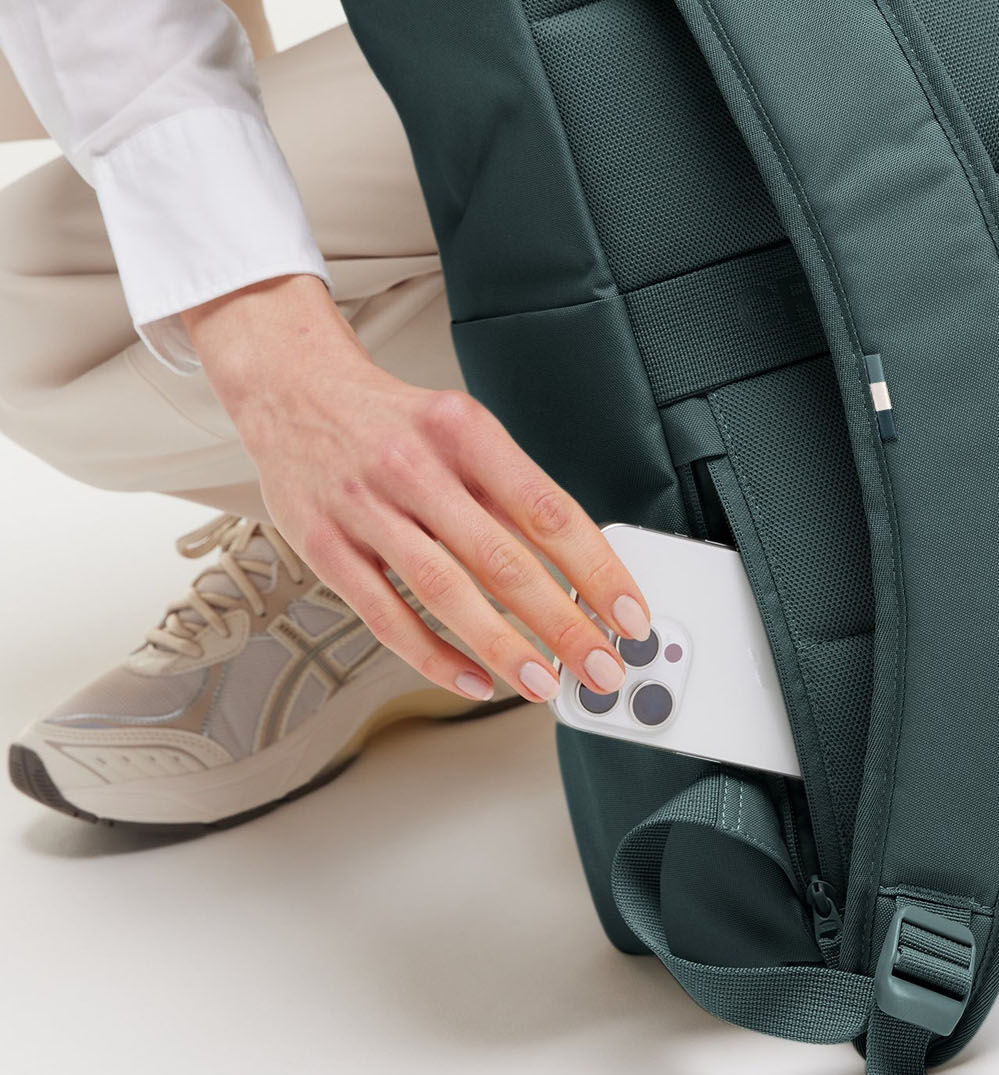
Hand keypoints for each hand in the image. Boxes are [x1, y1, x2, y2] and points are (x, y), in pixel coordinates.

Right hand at [182, 274, 648, 705]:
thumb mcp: (462, 430)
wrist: (295, 392)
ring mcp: (365, 507)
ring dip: (504, 646)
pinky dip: (433, 655)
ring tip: (545, 682)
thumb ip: (510, 492)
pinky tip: (473, 677)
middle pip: (503, 559)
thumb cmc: (393, 421)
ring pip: (445, 592)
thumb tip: (576, 566)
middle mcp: (415, 466)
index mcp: (464, 431)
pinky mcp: (324, 546)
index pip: (547, 509)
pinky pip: (385, 615)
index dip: (595, 568)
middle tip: (602, 666)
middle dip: (563, 623)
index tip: (627, 611)